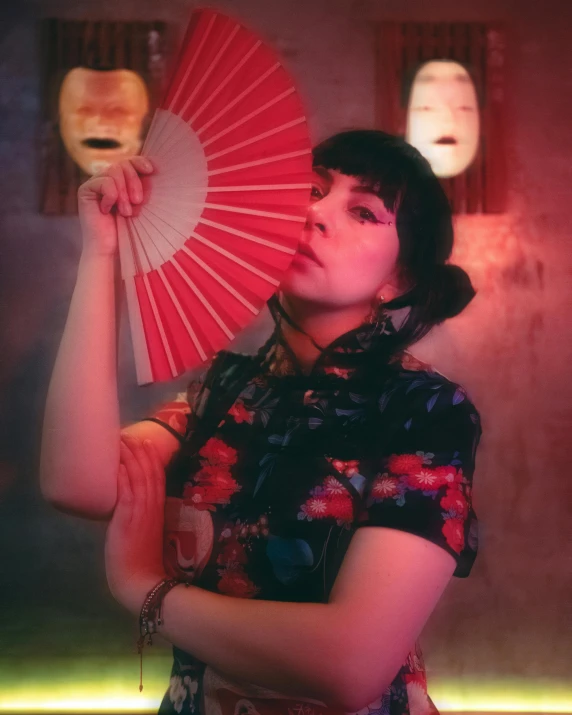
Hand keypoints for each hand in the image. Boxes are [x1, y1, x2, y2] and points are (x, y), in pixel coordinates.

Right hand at [77, 157, 153, 257]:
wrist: (110, 249)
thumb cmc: (128, 230)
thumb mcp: (139, 204)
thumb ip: (141, 186)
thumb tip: (153, 168)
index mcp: (120, 180)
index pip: (129, 162)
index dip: (139, 162)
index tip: (151, 170)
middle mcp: (106, 178)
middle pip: (122, 164)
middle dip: (134, 182)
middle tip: (138, 201)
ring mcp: (95, 183)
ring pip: (114, 171)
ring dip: (124, 193)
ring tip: (126, 212)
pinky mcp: (85, 190)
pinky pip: (104, 182)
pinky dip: (111, 196)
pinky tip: (107, 210)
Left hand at [105, 435, 166, 613]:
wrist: (142, 582)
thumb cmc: (143, 562)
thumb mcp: (147, 533)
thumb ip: (142, 517)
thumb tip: (128, 505)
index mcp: (159, 509)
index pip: (158, 477)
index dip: (152, 458)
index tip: (145, 442)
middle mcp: (152, 506)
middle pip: (149, 471)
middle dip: (140, 451)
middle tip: (130, 435)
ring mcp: (141, 510)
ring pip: (138, 476)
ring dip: (129, 457)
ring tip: (121, 441)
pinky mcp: (127, 517)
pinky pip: (125, 490)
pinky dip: (122, 474)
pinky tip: (116, 463)